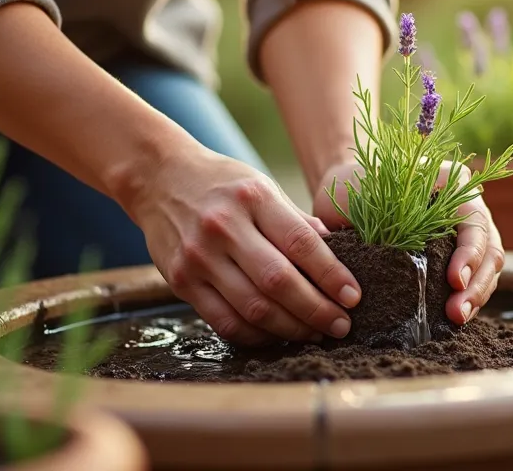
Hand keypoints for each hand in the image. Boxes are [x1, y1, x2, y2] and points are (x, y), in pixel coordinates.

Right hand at [122, 143, 362, 346]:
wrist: (159, 178)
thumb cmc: (222, 184)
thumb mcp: (263, 187)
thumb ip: (297, 222)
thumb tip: (339, 257)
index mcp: (254, 198)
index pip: (302, 244)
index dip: (332, 276)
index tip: (353, 297)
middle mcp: (224, 227)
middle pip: (279, 282)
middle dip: (317, 310)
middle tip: (341, 325)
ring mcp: (199, 257)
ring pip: (253, 308)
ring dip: (291, 328)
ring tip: (315, 333)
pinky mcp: (180, 281)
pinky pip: (225, 321)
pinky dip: (257, 336)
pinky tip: (278, 335)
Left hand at [314, 161, 503, 324]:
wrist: (347, 194)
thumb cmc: (355, 186)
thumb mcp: (365, 187)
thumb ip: (384, 207)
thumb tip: (392, 247)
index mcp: (452, 184)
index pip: (475, 221)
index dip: (471, 253)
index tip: (454, 280)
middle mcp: (466, 209)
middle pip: (489, 249)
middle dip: (477, 284)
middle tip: (457, 312)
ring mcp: (463, 235)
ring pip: (486, 269)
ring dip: (475, 297)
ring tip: (457, 319)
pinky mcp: (453, 258)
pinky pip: (471, 281)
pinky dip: (465, 299)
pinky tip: (450, 319)